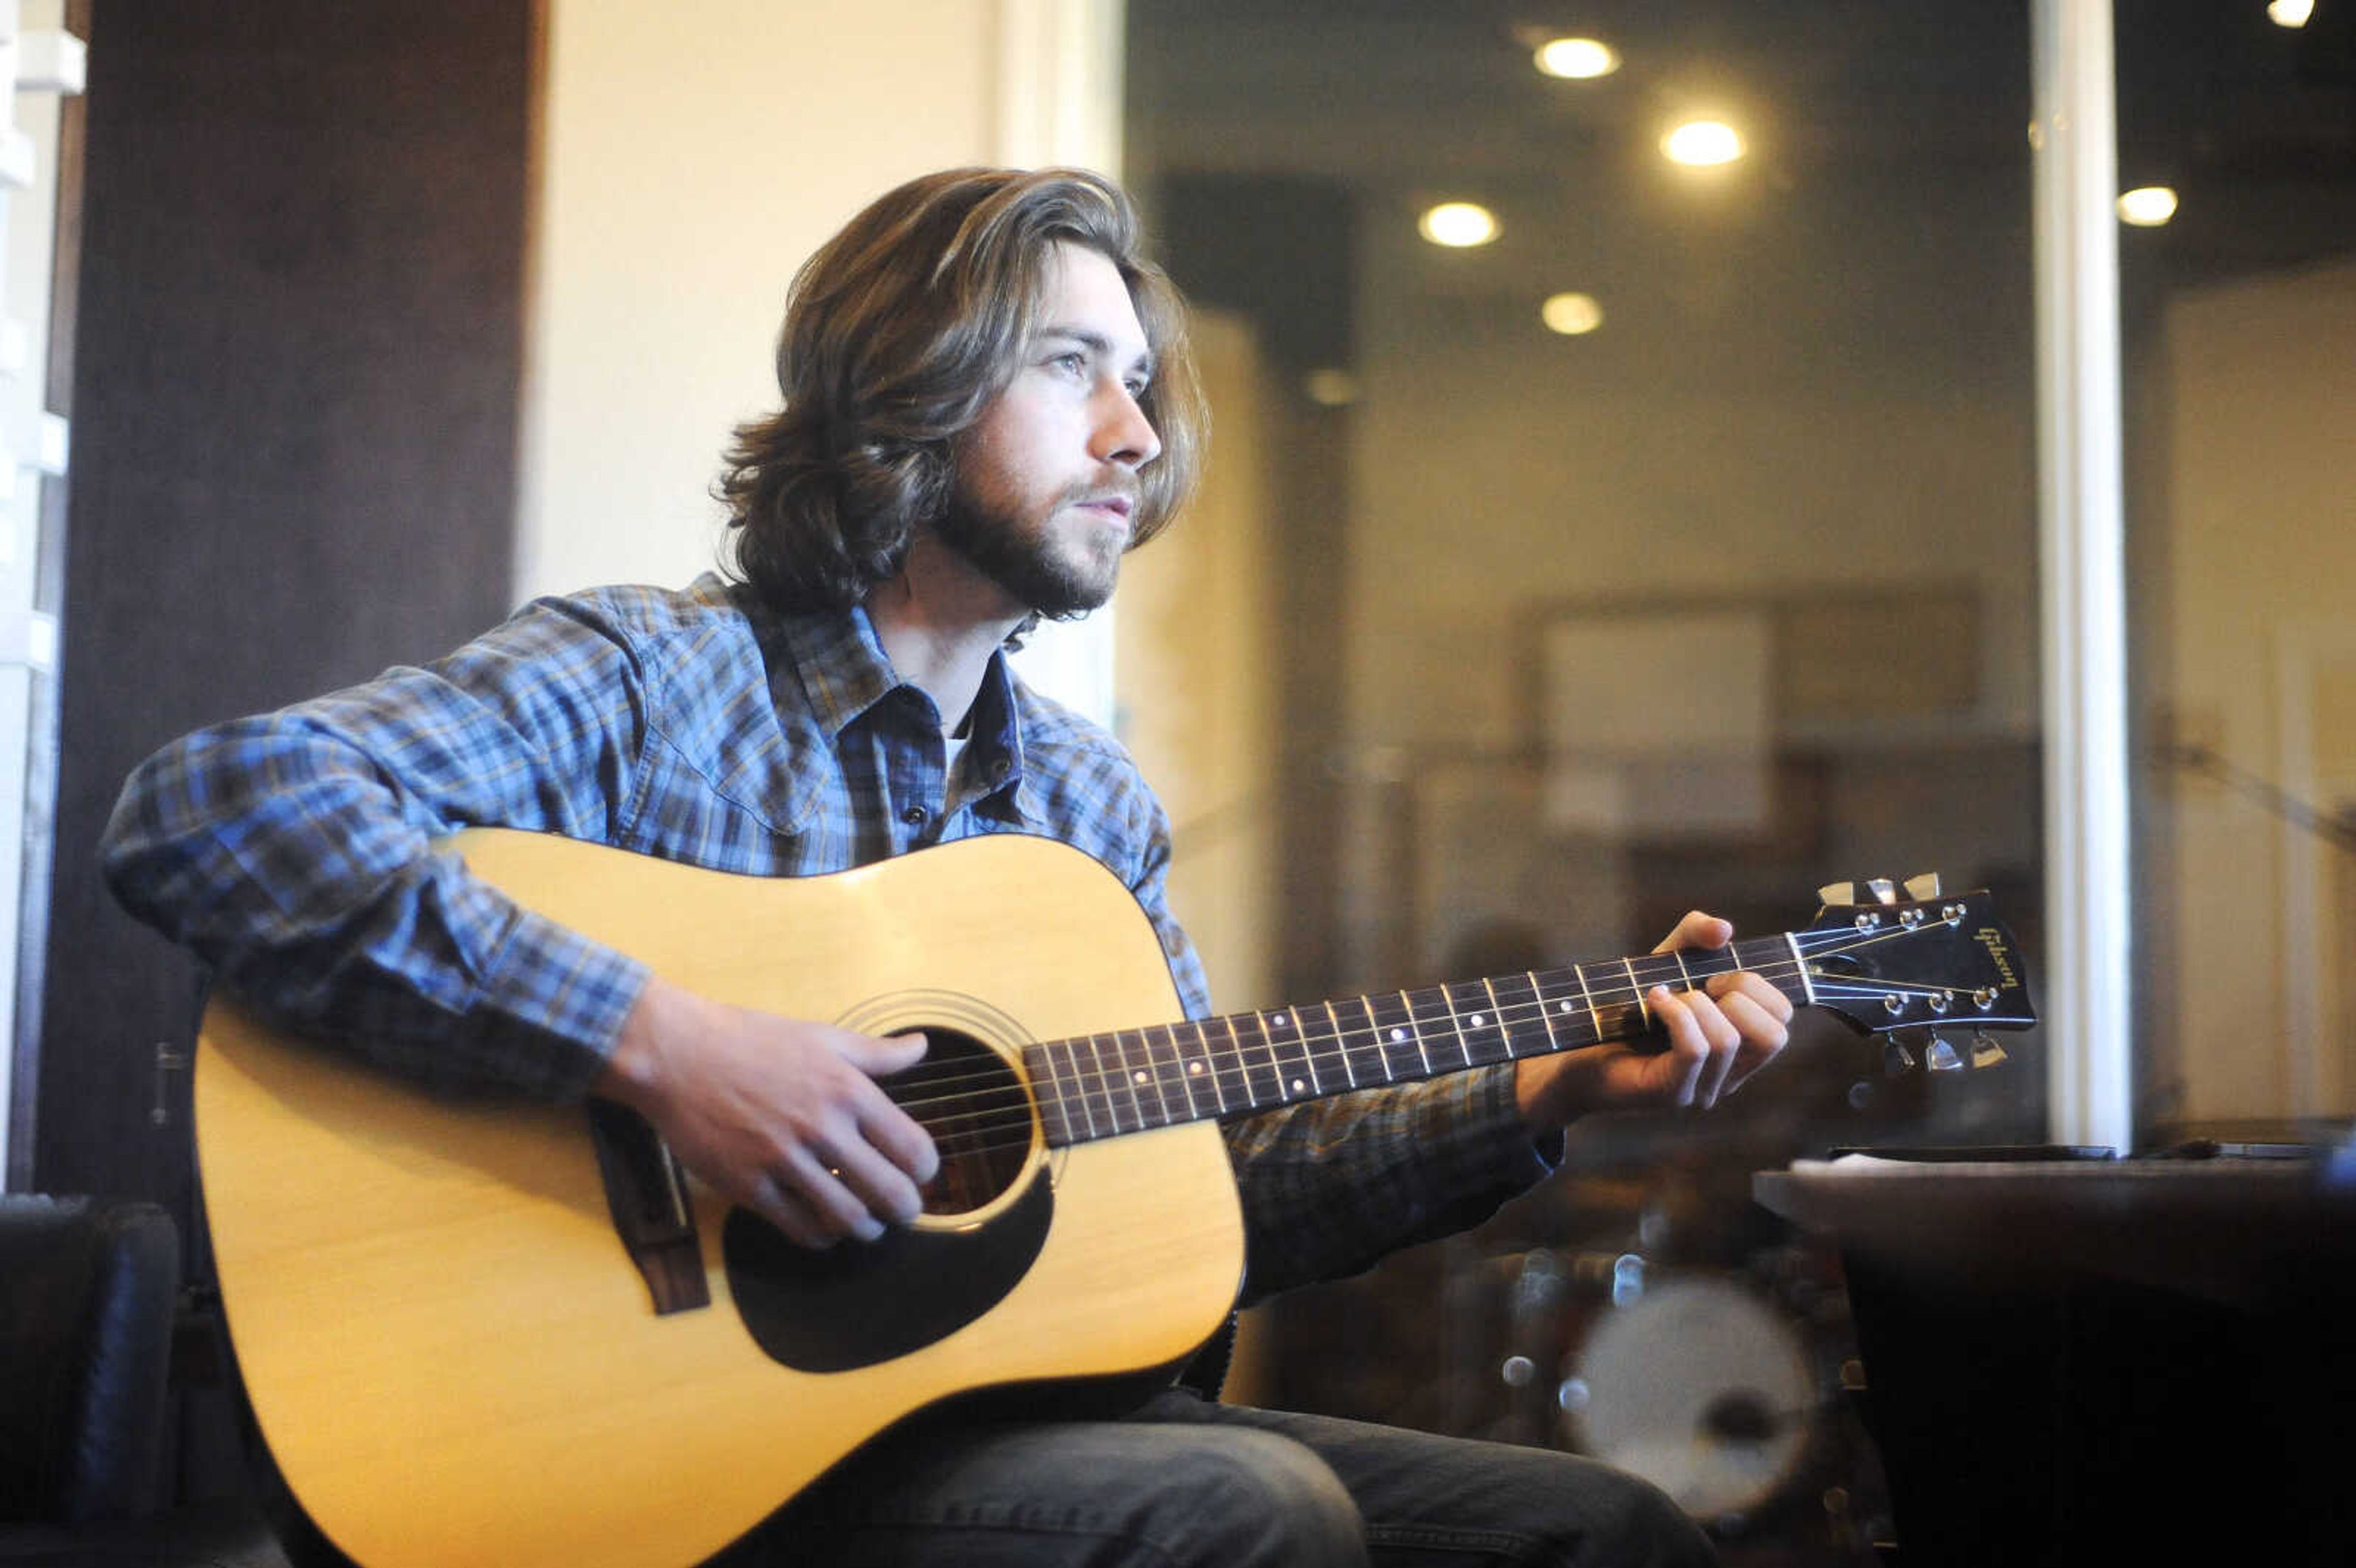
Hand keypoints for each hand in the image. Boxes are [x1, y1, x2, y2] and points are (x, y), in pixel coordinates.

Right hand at [593, 975, 938, 1247]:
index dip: (924, 1171)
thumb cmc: (752, 1041)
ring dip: (865, 1230)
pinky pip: (798, 1228)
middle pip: (888, 1193)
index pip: (913, 1149)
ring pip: (846, 1219)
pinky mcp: (747, 1185)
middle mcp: (822, 1128)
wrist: (677, 1054)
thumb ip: (876, 1052)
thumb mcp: (822, 1037)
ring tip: (864, 1224)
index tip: (918, 1174)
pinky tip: (822, 1227)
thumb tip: (922, 1046)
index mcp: (847, 1090)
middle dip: (904, 1210)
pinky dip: (820, 1237)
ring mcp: (783, 1160)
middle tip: (901, 1211)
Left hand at [1513, 911, 1793, 1128]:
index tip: (1716, 974)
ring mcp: (1703, 1089)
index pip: (1783, 1019)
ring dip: (1695, 1003)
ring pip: (1729, 1040)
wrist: (1573, 1047)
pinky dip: (1676, 1014)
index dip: (1757, 986)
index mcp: (1740, 1048)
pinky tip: (1653, 1002)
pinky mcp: (1672, 1093)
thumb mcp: (1666, 961)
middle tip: (1700, 984)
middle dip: (1740, 993)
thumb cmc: (1626, 1008)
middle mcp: (1730, 1074)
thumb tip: (1724, 930)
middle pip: (1773, 1034)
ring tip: (1664, 996)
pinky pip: (1695, 1049)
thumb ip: (1694, 936)